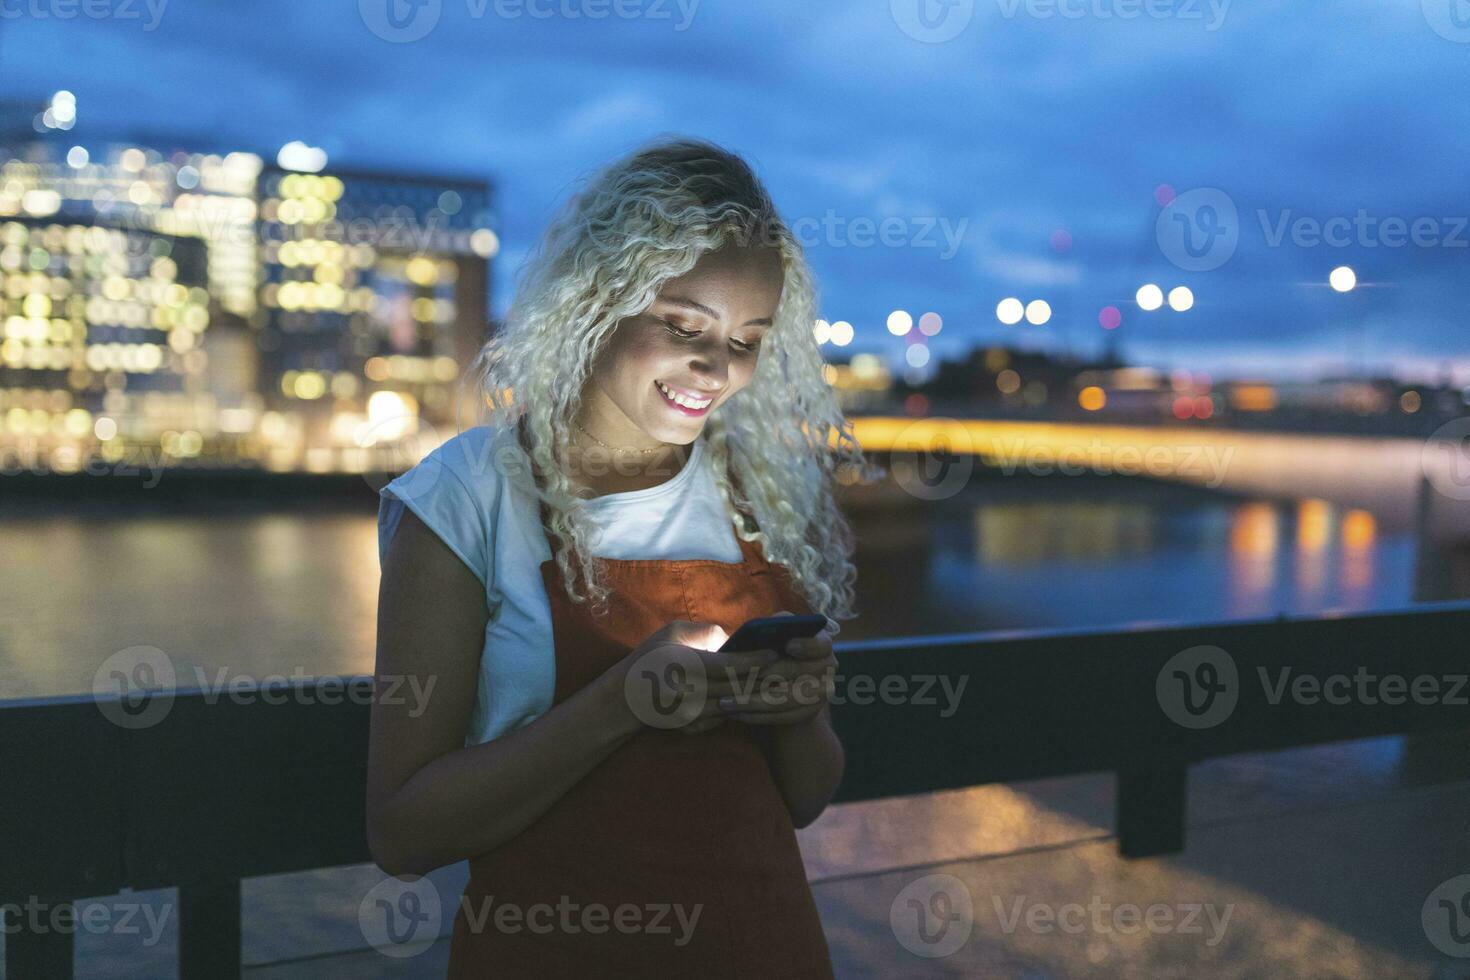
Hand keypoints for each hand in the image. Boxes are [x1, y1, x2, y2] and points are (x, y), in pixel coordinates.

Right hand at [614, 620, 780, 734]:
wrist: (625, 698)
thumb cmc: (650, 657)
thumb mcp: (672, 633)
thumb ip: (706, 633)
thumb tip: (735, 640)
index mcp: (684, 664)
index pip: (728, 664)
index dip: (754, 659)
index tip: (774, 653)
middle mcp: (689, 692)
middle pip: (736, 687)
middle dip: (763, 678)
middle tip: (787, 669)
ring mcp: (691, 714)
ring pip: (734, 705)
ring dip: (756, 696)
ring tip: (778, 684)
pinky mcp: (692, 727)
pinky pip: (724, 717)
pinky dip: (740, 708)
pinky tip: (755, 699)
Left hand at [717, 610, 836, 726]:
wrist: (783, 684)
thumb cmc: (770, 652)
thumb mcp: (771, 638)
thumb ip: (769, 632)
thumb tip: (756, 633)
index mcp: (822, 643)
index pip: (821, 644)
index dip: (806, 645)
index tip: (788, 646)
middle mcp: (828, 666)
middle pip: (799, 672)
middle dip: (763, 676)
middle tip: (733, 680)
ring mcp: (823, 691)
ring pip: (787, 699)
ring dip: (753, 702)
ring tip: (725, 703)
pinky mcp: (811, 712)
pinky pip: (784, 717)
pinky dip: (758, 716)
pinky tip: (736, 714)